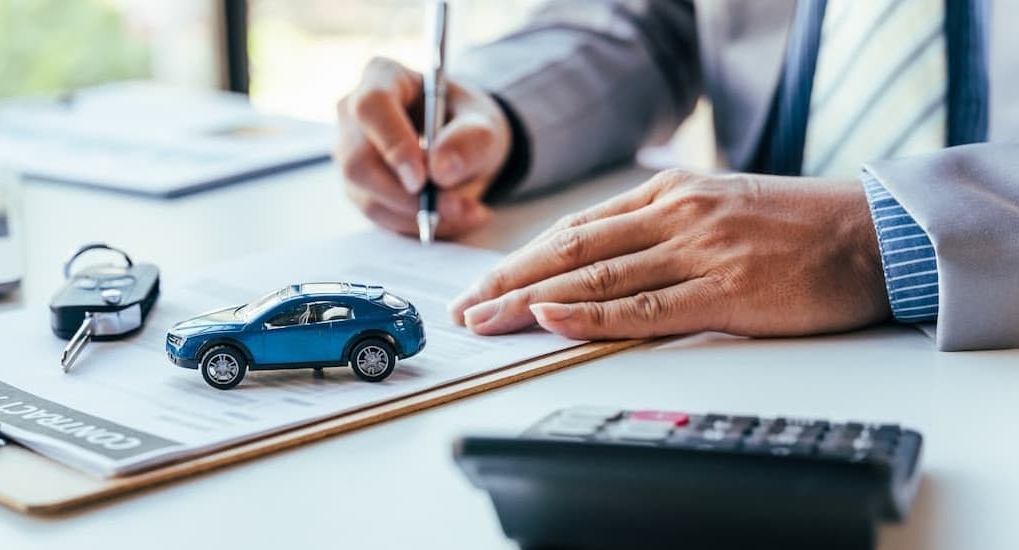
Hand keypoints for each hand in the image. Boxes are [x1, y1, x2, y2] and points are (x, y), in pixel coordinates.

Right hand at [335, 57, 511, 238]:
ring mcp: (349, 153)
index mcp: (382, 77)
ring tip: (466, 211)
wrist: (463, 146)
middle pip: (358, 162)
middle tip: (454, 205)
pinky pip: (379, 217)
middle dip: (407, 195)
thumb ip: (470, 141)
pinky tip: (450, 217)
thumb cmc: (468, 123)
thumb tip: (440, 171)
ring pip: (367, 197)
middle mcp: (353, 114)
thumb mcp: (485, 125)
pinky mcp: (357, 188)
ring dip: (418, 216)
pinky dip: (417, 226)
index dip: (393, 144)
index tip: (422, 179)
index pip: (371, 107)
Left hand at [448, 169, 891, 339]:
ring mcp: (698, 251)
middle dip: (509, 281)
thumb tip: (603, 260)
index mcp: (669, 195)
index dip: (522, 259)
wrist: (874, 234)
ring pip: (595, 277)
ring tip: (487, 321)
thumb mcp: (719, 207)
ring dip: (531, 301)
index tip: (484, 284)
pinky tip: (549, 320)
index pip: (575, 228)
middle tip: (465, 309)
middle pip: (570, 250)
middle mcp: (674, 216)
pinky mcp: (725, 291)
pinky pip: (643, 307)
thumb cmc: (800, 227)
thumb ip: (662, 228)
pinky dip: (589, 315)